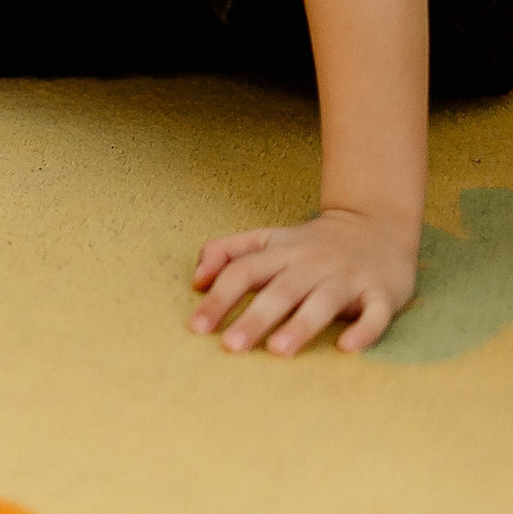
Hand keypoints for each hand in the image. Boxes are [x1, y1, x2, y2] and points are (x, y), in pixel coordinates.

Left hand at [189, 208, 420, 353]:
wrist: (374, 226)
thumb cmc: (309, 245)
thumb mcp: (265, 239)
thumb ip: (226, 252)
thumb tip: (196, 280)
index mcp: (279, 253)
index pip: (242, 272)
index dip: (218, 298)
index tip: (196, 328)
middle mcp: (311, 265)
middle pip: (279, 291)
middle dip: (254, 319)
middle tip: (231, 346)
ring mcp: (347, 278)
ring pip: (323, 302)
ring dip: (300, 325)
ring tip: (278, 350)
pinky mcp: (382, 293)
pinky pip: (375, 313)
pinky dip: (364, 330)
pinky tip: (347, 347)